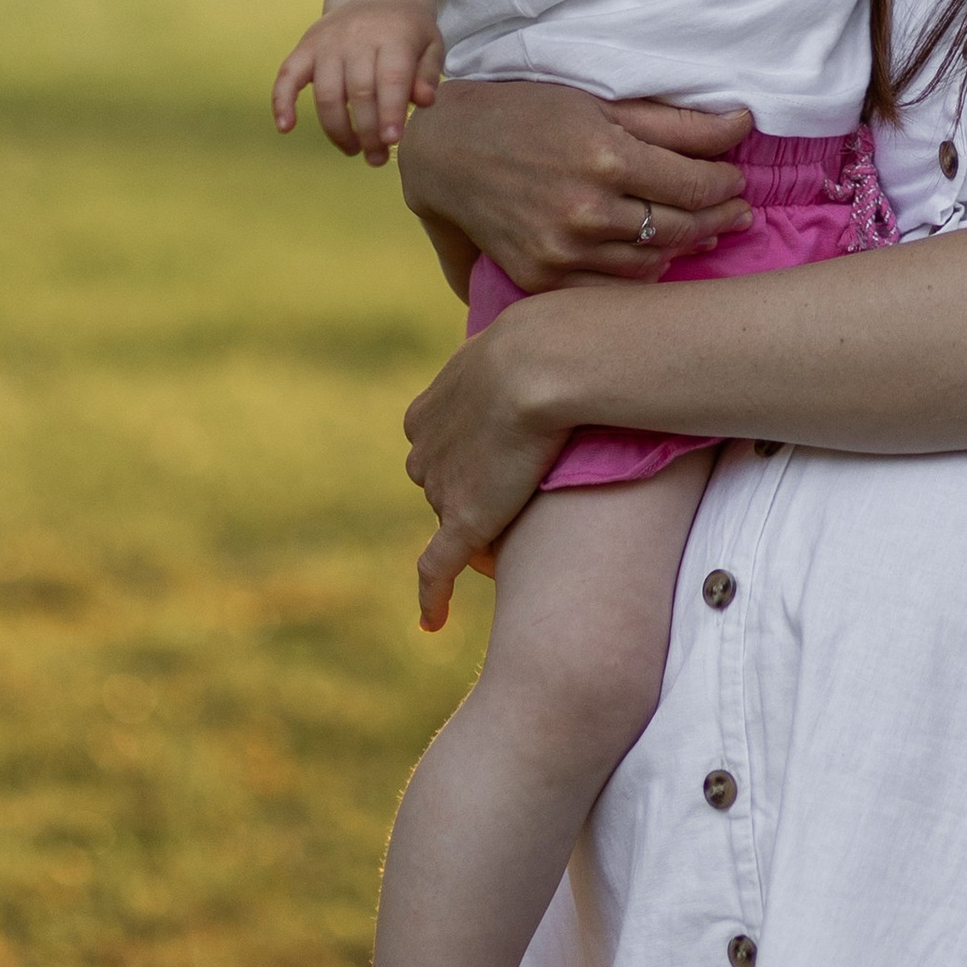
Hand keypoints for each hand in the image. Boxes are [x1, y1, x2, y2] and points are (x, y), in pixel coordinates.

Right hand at [272, 0, 445, 156]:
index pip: (390, 78)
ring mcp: (327, 43)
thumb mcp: (430, 43)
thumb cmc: (408, 30)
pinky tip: (286, 127)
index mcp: (393, 36)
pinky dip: (282, 102)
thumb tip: (425, 101)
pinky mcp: (305, 47)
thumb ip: (428, 73)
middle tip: (376, 158)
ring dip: (337, 129)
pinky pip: (287, 75)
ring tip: (353, 151)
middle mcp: (356, 37)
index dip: (390, 111)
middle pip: (358, 91)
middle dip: (367, 131)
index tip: (392, 141)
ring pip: (327, 92)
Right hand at [399, 79, 753, 291]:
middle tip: (737, 211)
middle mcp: (586, 210)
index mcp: (606, 157)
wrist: (446, 153)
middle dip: (719, 217)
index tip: (736, 180)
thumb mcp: (599, 102)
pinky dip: (641, 274)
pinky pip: (611, 287)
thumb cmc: (527, 114)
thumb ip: (674, 121)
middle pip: (681, 227)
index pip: (695, 185)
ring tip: (705, 232)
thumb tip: (742, 125)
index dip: (726, 185)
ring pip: (652, 263)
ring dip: (686, 248)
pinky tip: (654, 256)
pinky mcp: (541, 277)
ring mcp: (562, 251)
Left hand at [405, 321, 562, 627]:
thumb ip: (510, 363)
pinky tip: (432, 622)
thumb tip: (543, 352)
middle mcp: (423, 454)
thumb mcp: (510, 345)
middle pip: (442, 487)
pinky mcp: (463, 521)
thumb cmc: (541, 344)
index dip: (468, 461)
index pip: (438, 451)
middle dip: (471, 493)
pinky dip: (432, 597)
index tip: (498, 464)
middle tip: (518, 491)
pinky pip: (438, 568)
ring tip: (519, 533)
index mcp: (424, 413)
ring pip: (453, 520)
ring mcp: (440, 489)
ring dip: (477, 529)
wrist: (542, 362)